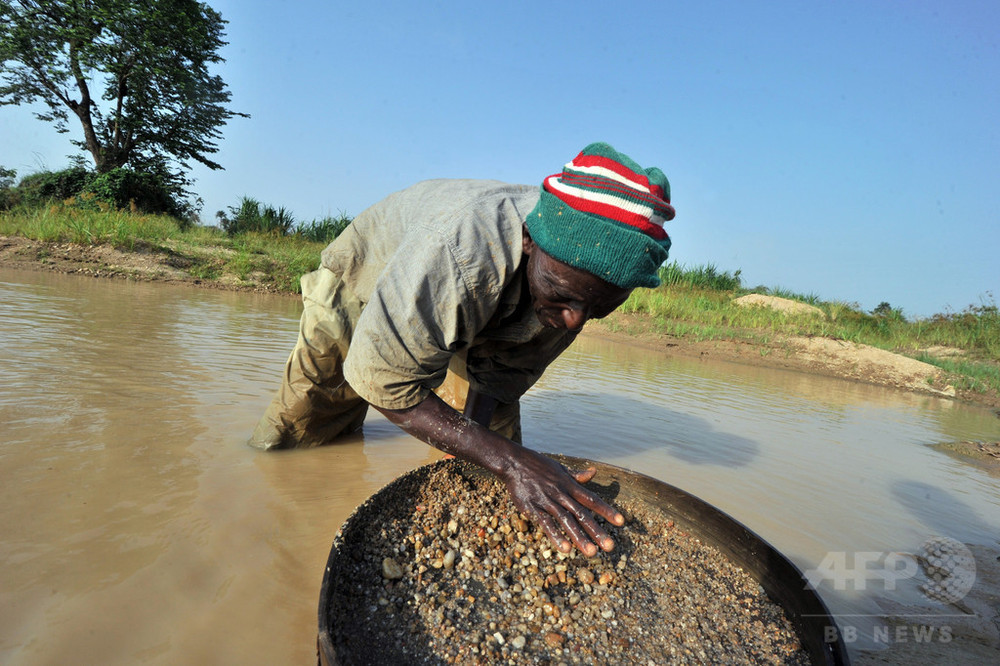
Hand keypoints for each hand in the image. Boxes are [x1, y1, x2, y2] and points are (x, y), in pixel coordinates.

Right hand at [499, 449, 624, 556]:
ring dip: (579, 537)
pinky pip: (546, 523)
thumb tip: (594, 472)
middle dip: (597, 530)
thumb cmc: (538, 465)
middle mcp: (561, 494)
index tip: (622, 522)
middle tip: (610, 546)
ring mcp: (547, 501)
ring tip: (591, 553)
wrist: (514, 461)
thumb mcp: (560, 469)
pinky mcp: (533, 507)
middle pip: (582, 514)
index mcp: (569, 485)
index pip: (592, 499)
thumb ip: (576, 476)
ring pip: (566, 521)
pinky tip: (564, 548)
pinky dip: (555, 535)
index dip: (607, 510)